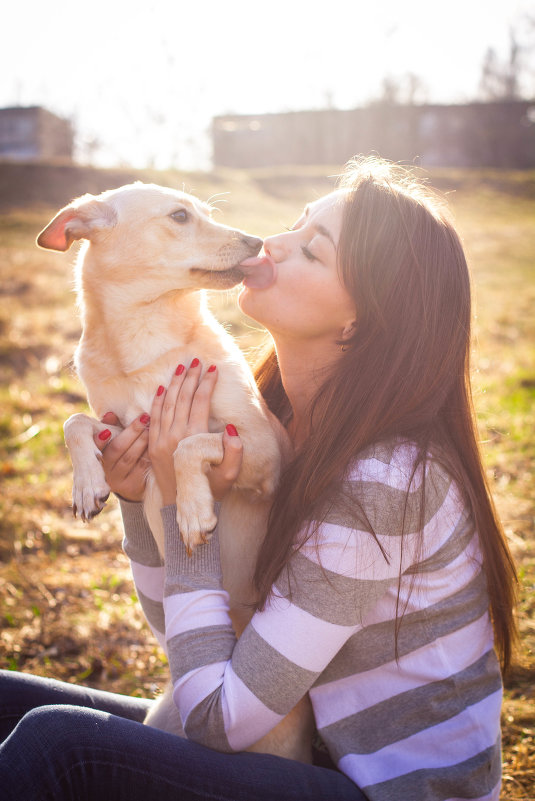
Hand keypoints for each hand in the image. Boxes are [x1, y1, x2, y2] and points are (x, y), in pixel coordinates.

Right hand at [93, 412, 149, 501]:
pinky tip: (157, 444)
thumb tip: (111, 414)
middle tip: (145, 418)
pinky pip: (143, 467)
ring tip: (152, 428)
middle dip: (133, 432)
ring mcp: (119, 481)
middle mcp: (106, 471)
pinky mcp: (133, 487)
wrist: (129, 484)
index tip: (107, 432)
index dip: (100, 441)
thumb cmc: (120, 455)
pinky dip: (150, 454)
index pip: (97, 447)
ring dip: (143, 441)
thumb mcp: (113, 442)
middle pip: (118, 448)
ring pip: (131, 458)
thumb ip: (110, 427)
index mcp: (98, 459)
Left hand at [149, 360, 242, 505]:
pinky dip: (158, 400)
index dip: (207, 384)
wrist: (182, 508)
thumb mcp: (229, 476)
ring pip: (167, 404)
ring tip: (182, 367)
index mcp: (194, 440)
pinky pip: (154, 416)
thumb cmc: (210, 491)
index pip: (200, 403)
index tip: (213, 369)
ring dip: (174, 383)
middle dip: (190, 377)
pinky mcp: (152, 445)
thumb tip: (231, 428)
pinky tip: (163, 388)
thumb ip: (234, 453)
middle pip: (182, 398)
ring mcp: (160, 440)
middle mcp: (175, 437)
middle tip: (197, 361)